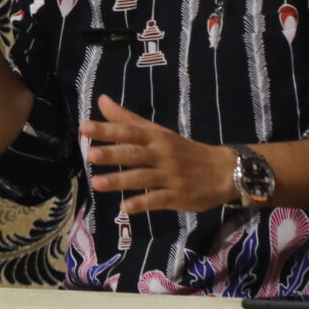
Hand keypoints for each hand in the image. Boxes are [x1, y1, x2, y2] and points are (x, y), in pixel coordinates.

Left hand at [81, 97, 239, 214]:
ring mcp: (170, 176)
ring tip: (97, 183)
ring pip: (142, 178)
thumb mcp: (158, 132)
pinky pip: (158, 200)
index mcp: (156, 138)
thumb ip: (128, 119)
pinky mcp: (178, 196)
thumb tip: (101, 100)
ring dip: (120, 181)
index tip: (84, 128)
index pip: (129, 131)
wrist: (224, 170)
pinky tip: (125, 207)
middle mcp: (162, 155)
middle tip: (90, 154)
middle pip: (135, 154)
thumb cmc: (183, 150)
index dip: (107, 129)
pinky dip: (142, 203)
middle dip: (113, 154)